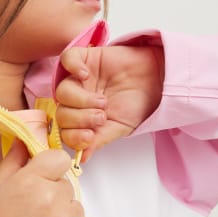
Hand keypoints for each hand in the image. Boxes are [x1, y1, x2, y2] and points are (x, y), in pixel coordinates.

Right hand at [0, 142, 84, 216]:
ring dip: (63, 211)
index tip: (45, 177)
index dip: (53, 167)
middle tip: (36, 207)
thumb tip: (25, 140)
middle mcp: (51, 196)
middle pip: (66, 183)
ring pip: (75, 204)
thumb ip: (15, 159)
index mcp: (31, 179)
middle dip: (54, 191)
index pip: (60, 158)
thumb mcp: (0, 186)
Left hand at [55, 45, 163, 160]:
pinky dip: (73, 68)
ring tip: (102, 101)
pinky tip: (86, 75)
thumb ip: (98, 140)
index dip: (74, 136)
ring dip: (81, 99)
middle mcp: (77, 101)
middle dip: (81, 118)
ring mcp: (78, 80)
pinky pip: (66, 59)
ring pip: (62, 91)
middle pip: (62, 113)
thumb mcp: (118, 128)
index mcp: (82, 120)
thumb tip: (81, 158)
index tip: (90, 136)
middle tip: (102, 116)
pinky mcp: (84, 58)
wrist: (156, 81)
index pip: (65, 131)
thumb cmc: (137, 105)